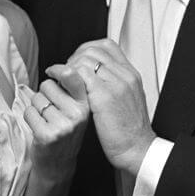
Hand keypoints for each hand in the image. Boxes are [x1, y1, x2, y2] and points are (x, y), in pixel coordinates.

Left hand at [22, 67, 89, 181]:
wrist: (58, 165)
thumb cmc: (63, 133)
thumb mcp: (76, 112)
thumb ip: (71, 93)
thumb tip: (60, 70)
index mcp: (85, 106)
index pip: (73, 77)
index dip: (58, 70)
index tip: (52, 70)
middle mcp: (77, 115)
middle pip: (48, 86)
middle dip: (44, 95)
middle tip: (51, 112)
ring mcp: (62, 126)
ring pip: (36, 99)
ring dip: (36, 108)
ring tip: (46, 121)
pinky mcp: (46, 135)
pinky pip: (29, 112)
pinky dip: (29, 118)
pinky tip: (39, 128)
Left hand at [66, 39, 155, 174]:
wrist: (138, 149)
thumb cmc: (130, 131)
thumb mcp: (127, 100)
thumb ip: (114, 85)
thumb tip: (95, 77)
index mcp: (131, 75)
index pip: (107, 46)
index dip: (87, 50)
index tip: (76, 62)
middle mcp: (124, 75)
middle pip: (93, 50)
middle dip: (74, 57)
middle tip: (64, 71)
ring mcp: (115, 84)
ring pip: (84, 59)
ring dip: (68, 66)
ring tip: (59, 77)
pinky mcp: (103, 96)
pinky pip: (78, 74)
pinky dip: (64, 74)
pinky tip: (57, 81)